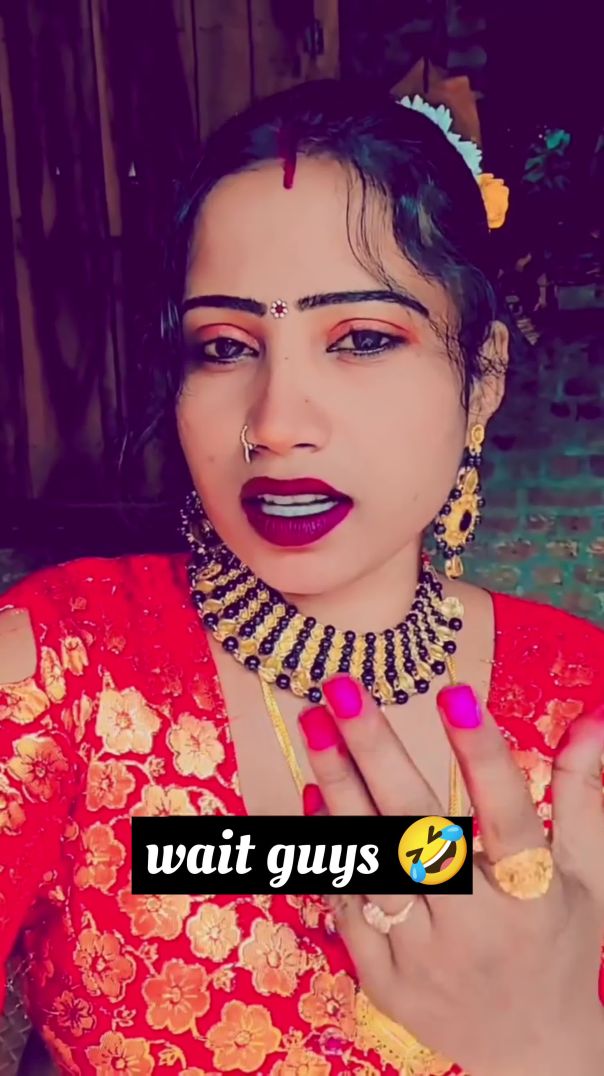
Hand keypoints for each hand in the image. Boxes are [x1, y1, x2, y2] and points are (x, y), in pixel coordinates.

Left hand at [298, 676, 603, 1075]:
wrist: (534, 1052)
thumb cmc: (559, 945)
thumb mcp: (587, 874)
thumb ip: (581, 794)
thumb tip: (590, 718)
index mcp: (534, 898)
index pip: (507, 816)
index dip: (480, 755)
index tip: (452, 694)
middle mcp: (477, 929)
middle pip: (416, 830)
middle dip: (377, 751)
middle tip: (342, 687)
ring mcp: (424, 959)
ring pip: (371, 862)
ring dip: (339, 786)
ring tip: (315, 720)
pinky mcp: (385, 983)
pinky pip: (347, 905)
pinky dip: (331, 849)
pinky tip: (317, 792)